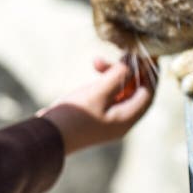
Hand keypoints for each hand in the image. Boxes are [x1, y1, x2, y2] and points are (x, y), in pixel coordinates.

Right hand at [38, 57, 156, 154]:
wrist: (42, 139)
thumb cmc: (72, 116)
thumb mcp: (97, 93)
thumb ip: (118, 77)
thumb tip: (133, 64)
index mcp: (127, 119)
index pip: (148, 93)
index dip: (149, 73)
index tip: (148, 55)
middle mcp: (121, 122)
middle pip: (135, 92)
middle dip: (129, 71)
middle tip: (122, 53)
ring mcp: (108, 121)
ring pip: (120, 92)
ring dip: (113, 75)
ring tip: (96, 61)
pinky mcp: (95, 117)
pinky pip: (107, 96)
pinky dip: (103, 83)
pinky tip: (92, 72)